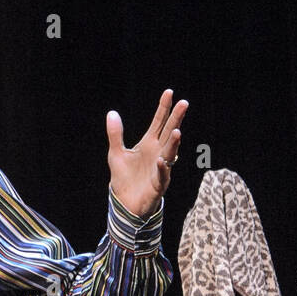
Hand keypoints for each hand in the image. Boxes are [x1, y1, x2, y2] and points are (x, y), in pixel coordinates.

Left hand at [106, 89, 187, 218]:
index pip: (158, 122)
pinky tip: (161, 160)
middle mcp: (158, 153)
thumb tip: (111, 113)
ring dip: (173, 143)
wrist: (125, 203)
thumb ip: (116, 134)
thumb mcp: (116, 154)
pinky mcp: (158, 184)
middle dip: (176, 119)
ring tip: (176, 131)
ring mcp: (161, 168)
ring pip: (170, 153)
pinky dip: (163, 168)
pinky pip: (162, 175)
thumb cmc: (124, 178)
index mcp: (149, 144)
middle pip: (169, 132)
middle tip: (184, 103)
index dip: (163, 108)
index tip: (169, 92)